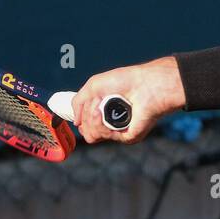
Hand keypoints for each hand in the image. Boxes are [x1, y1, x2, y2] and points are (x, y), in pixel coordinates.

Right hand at [70, 56, 184, 144]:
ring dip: (91, 118)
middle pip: (87, 133)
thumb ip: (78, 102)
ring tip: (101, 104)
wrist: (144, 83)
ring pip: (92, 136)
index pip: (86, 127)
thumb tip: (75, 122)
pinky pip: (105, 136)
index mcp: (107, 116)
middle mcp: (113, 126)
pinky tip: (104, 111)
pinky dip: (100, 122)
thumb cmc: (124, 81)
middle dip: (86, 116)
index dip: (82, 117)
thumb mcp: (93, 86)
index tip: (90, 102)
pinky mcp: (129, 136)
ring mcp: (121, 132)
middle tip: (98, 100)